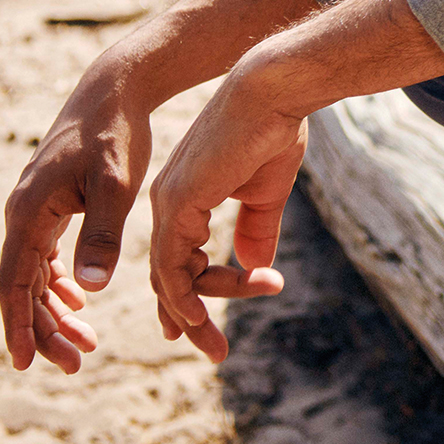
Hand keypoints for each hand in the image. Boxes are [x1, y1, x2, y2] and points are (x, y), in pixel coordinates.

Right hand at [0, 65, 150, 371]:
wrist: (115, 91)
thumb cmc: (117, 134)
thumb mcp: (115, 184)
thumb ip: (102, 234)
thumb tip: (91, 287)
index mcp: (28, 213)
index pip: (14, 283)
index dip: (18, 326)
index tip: (26, 364)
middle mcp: (22, 215)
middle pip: (22, 287)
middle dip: (44, 328)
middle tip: (76, 363)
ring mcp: (34, 210)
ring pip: (34, 275)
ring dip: (55, 310)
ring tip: (86, 344)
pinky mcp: (52, 204)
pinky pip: (46, 255)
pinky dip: (60, 282)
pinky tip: (83, 300)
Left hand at [144, 62, 297, 362]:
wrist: (274, 91)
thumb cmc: (275, 129)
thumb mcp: (266, 190)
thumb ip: (257, 228)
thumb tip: (257, 266)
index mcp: (186, 195)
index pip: (177, 257)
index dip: (189, 294)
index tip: (198, 326)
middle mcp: (169, 202)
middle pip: (168, 275)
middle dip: (190, 317)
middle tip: (214, 352)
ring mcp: (169, 204)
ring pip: (169, 278)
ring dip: (193, 315)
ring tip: (218, 346)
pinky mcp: (177, 204)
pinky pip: (169, 266)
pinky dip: (182, 297)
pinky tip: (197, 319)